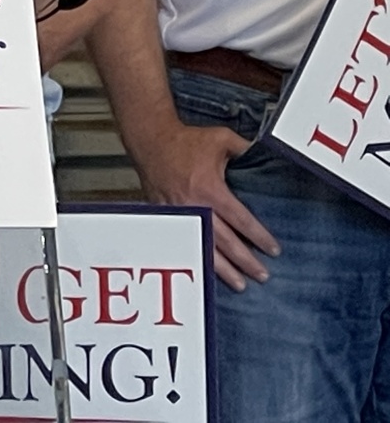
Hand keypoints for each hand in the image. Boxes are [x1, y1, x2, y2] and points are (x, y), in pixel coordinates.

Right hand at [134, 121, 279, 290]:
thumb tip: (271, 156)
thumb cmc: (185, 140)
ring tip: (240, 284)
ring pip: (203, 247)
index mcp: (210, 188)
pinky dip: (198, 258)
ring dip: (223, 269)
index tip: (273, 250)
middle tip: (262, 275)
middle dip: (244, 260)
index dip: (258, 236)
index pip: (240, 219)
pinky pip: (185, 242)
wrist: (150, 140)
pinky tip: (208, 271)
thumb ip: (246, 150)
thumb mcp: (221, 139)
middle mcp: (194, 205)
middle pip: (224, 241)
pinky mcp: (166, 217)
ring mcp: (178, 214)